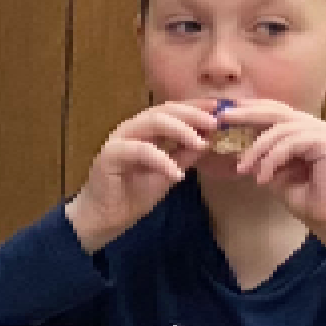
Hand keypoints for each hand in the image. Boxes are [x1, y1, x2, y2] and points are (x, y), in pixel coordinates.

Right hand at [67, 102, 211, 251]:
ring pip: (151, 122)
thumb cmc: (133, 194)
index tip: (221, 108)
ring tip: (201, 143)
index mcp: (146, 130)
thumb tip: (210, 139)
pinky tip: (177, 174)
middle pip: (164, 110)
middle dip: (192, 114)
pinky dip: (161, 160)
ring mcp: (120, 139)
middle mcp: (133, 129)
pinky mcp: (110, 155)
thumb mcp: (169, 172)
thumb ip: (185, 155)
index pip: (173, 110)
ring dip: (180, 130)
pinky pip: (140, 151)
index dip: (196, 107)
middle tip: (215, 122)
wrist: (104, 218)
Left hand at [220, 105, 325, 249]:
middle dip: (247, 113)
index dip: (249, 109)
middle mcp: (315, 126)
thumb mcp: (275, 176)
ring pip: (281, 128)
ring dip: (257, 148)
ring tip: (242, 169)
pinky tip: (263, 178)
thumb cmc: (308, 200)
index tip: (224, 112)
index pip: (274, 111)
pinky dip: (273, 159)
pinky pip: (291, 142)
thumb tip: (234, 151)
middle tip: (222, 117)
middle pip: (276, 110)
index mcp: (304, 129)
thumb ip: (260, 160)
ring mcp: (323, 132)